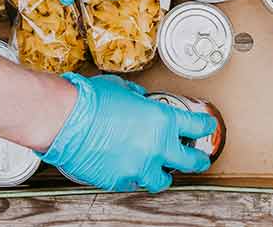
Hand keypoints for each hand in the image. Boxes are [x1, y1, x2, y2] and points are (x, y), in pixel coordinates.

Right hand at [41, 73, 215, 191]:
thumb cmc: (90, 101)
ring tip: (157, 171)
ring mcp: (139, 167)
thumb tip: (139, 99)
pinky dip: (130, 176)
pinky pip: (130, 182)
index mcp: (162, 119)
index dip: (205, 126)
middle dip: (197, 161)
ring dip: (161, 174)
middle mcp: (156, 147)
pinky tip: (123, 168)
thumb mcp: (123, 89)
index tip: (207, 127)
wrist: (65, 120)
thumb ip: (138, 98)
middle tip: (199, 160)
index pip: (196, 126)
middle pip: (190, 161)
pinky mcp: (119, 181)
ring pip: (161, 180)